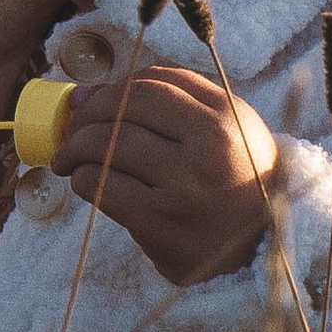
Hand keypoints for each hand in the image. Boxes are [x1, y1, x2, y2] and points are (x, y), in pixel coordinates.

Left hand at [51, 65, 280, 285]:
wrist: (264, 249)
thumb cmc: (235, 182)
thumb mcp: (227, 130)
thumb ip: (172, 102)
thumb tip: (84, 94)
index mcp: (227, 115)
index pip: (153, 82)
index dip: (112, 87)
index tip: (90, 101)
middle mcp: (210, 144)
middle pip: (126, 107)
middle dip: (86, 115)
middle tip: (70, 130)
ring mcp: (185, 184)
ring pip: (108, 144)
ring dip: (75, 147)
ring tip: (67, 158)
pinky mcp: (162, 221)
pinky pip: (104, 187)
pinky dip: (82, 179)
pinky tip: (83, 182)